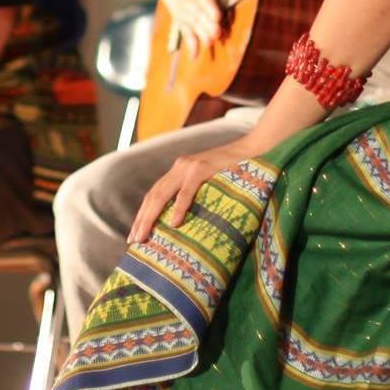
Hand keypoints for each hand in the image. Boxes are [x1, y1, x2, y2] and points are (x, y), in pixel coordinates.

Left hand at [128, 133, 265, 245]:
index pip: (153, 195)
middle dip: (141, 220)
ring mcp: (189, 166)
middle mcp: (179, 167)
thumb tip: (185, 223)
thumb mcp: (211, 183)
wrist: (255, 148)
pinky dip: (178, 207)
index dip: (142, 214)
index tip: (135, 235)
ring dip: (151, 217)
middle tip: (133, 241)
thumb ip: (197, 194)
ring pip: (162, 194)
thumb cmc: (236, 171)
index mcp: (178, 171)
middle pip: (152, 196)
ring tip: (144, 236)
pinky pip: (186, 191)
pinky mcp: (202, 168)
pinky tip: (173, 223)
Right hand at [153, 0, 224, 53]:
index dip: (208, 5)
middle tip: (218, 34)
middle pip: (196, 13)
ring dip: (201, 34)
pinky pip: (184, 31)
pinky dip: (189, 43)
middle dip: (206, 24)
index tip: (217, 15)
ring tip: (210, 44)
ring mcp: (181, 9)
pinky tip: (195, 57)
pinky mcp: (180, 17)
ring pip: (192, 24)